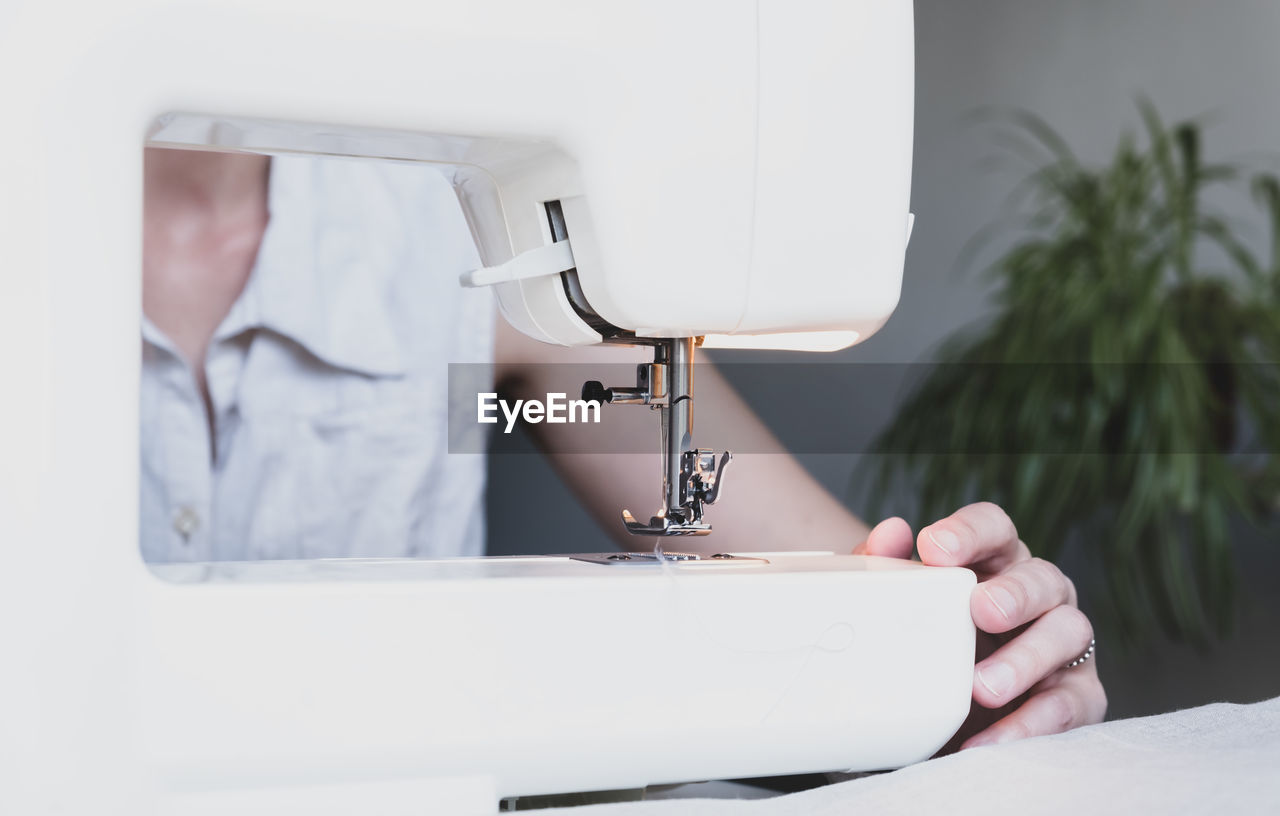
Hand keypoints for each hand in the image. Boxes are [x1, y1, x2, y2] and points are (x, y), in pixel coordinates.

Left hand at [856, 502, 1106, 750]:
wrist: (937, 729)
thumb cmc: (924, 653)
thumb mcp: (896, 614)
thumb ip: (886, 571)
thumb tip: (889, 532)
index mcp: (993, 565)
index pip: (993, 529)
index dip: (970, 531)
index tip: (934, 548)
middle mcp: (1038, 597)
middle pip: (1042, 576)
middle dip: (1013, 593)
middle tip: (981, 611)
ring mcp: (1063, 645)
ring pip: (1069, 631)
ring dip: (1026, 658)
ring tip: (982, 687)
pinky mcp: (1078, 696)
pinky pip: (1070, 705)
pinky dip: (1031, 723)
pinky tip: (988, 741)